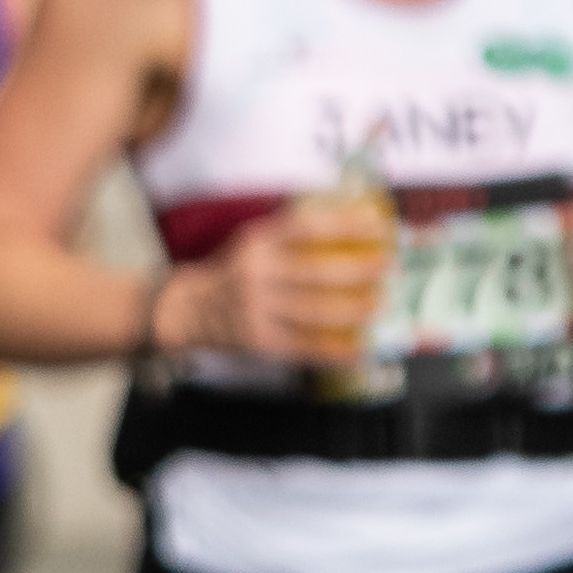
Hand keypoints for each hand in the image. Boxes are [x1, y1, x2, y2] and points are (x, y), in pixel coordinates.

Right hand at [189, 196, 390, 365]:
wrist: (187, 310)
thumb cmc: (232, 274)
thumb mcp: (252, 245)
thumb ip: (290, 237)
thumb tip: (349, 229)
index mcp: (256, 244)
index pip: (305, 227)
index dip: (343, 223)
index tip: (376, 223)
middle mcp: (255, 274)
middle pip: (315, 271)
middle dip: (357, 269)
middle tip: (385, 266)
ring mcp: (256, 310)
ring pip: (314, 311)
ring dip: (353, 309)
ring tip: (377, 303)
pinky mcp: (259, 340)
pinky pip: (305, 346)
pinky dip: (336, 350)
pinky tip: (359, 349)